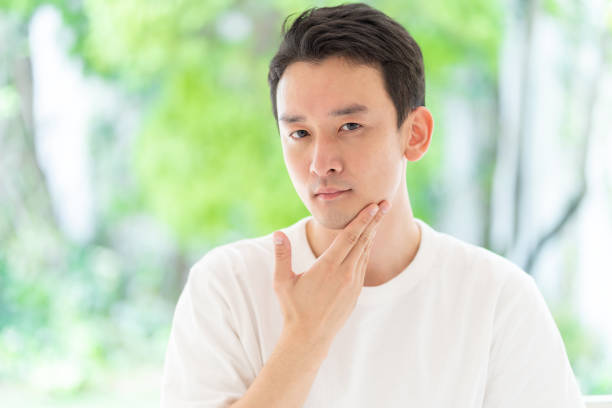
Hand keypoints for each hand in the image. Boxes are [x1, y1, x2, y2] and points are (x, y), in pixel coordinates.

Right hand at [272, 200, 390, 346]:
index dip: (362, 220)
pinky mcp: (356, 292)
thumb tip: (277, 233)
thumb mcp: (282, 282)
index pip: (349, 237)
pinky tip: (368, 241)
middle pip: (363, 241)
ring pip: (365, 252)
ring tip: (379, 217)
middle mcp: (345, 274)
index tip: (373, 206)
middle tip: (386, 203)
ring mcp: (353, 283)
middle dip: (374, 221)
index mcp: (328, 267)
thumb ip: (282, 256)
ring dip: (372, 233)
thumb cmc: (294, 308)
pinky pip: (363, 265)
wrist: (310, 337)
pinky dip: (367, 249)